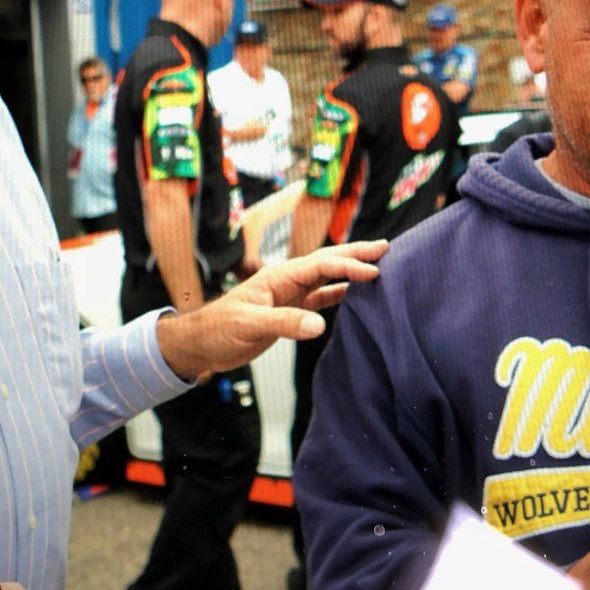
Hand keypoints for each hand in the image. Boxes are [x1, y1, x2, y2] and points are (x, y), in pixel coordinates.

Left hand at [156, 239, 387, 379]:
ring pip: (328, 277)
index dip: (348, 266)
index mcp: (279, 276)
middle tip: (386, 247)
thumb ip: (284, 323)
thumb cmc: (219, 329)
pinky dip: (340, 294)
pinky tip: (356, 295)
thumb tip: (318, 324)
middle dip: (356, 253)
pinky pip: (321, 298)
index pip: (321, 265)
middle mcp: (288, 280)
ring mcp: (290, 294)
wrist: (202, 343)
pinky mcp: (290, 310)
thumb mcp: (249, 325)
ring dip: (351, 271)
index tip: (374, 272)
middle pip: (328, 261)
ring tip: (378, 265)